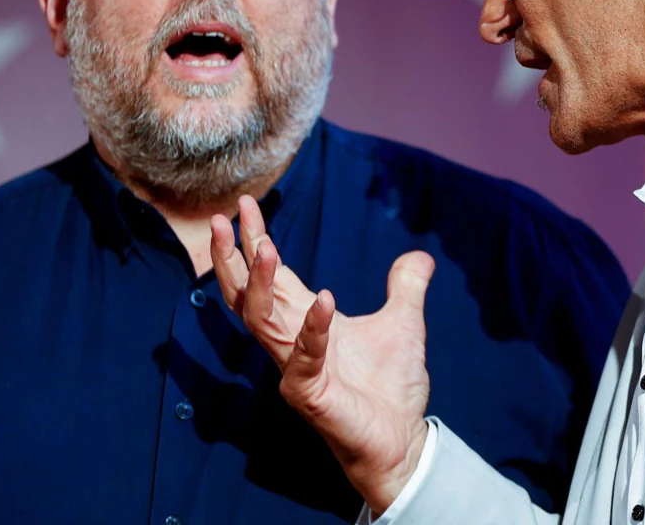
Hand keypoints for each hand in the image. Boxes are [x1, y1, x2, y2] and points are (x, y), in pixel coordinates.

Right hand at [210, 196, 435, 514]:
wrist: (403, 439)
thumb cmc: (392, 388)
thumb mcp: (404, 323)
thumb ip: (406, 288)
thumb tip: (421, 257)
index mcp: (304, 322)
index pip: (272, 276)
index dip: (256, 241)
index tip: (246, 206)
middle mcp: (290, 342)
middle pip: (248, 295)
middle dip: (233, 257)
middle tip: (224, 218)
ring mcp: (294, 368)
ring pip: (261, 319)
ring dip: (261, 282)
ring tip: (264, 245)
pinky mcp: (308, 393)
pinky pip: (303, 356)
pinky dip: (313, 328)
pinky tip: (325, 300)